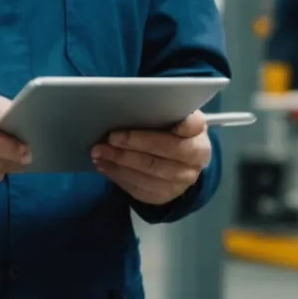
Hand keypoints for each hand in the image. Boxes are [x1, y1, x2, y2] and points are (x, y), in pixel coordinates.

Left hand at [92, 113, 211, 206]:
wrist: (180, 165)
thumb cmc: (170, 134)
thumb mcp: (172, 120)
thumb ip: (160, 112)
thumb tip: (130, 102)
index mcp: (198, 134)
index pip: (193, 126)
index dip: (181, 123)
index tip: (159, 114)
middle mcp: (194, 160)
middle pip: (166, 151)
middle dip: (135, 143)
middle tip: (110, 137)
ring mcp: (181, 181)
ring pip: (149, 173)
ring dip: (120, 162)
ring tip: (99, 152)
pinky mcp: (164, 195)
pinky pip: (139, 188)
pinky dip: (118, 175)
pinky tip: (104, 165)